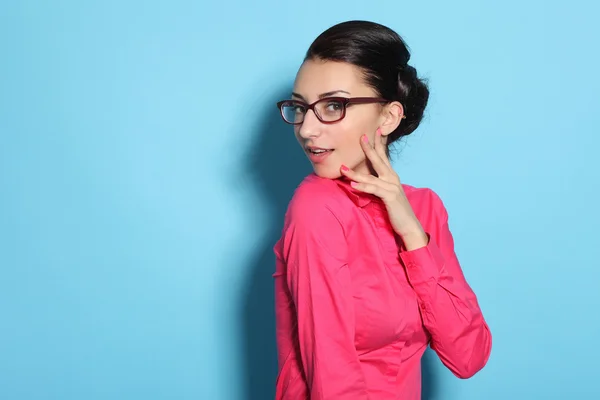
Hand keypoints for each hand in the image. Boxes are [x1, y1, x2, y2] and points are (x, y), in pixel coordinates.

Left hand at [340, 128, 428, 250]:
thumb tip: (365, 180)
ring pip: (371, 176)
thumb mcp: (386, 194)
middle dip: (370, 148)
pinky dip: (363, 187)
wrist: (410, 226)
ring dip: (355, 173)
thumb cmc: (397, 211)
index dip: (379, 143)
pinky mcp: (390, 197)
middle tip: (362, 136)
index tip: (375, 130)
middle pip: (379, 160)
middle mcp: (392, 178)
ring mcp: (392, 187)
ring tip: (343, 168)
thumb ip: (377, 185)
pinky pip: (374, 190)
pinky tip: (353, 185)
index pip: (384, 156)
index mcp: (391, 176)